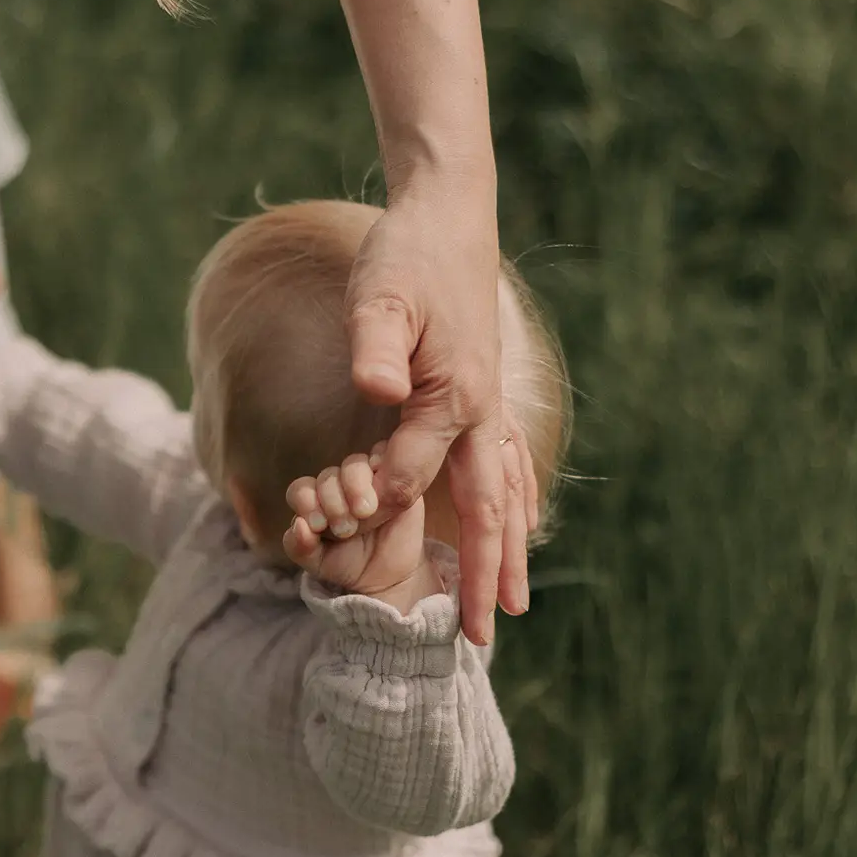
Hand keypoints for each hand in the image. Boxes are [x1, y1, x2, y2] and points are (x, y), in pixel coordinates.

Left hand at [282, 447, 439, 610]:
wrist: (388, 574)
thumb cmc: (349, 563)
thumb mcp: (318, 563)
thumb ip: (300, 547)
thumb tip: (298, 525)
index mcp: (315, 502)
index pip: (301, 490)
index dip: (306, 503)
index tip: (319, 526)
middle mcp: (338, 485)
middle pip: (327, 476)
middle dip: (332, 502)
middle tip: (346, 530)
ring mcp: (367, 479)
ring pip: (354, 464)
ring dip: (355, 486)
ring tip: (364, 513)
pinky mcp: (394, 476)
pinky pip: (385, 456)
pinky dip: (380, 466)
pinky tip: (383, 489)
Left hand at [345, 189, 539, 645]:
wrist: (448, 215)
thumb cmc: (406, 253)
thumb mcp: (379, 289)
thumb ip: (374, 340)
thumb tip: (375, 387)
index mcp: (454, 393)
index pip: (412, 470)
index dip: (378, 499)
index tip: (341, 524)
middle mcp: (480, 409)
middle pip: (487, 508)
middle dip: (485, 574)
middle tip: (486, 641)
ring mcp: (488, 404)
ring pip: (502, 493)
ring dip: (505, 552)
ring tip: (509, 606)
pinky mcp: (483, 393)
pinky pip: (501, 466)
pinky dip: (510, 505)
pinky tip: (515, 529)